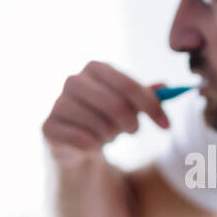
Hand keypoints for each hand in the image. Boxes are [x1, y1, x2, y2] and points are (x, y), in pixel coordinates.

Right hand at [42, 60, 169, 164]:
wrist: (75, 142)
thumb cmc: (106, 116)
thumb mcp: (130, 103)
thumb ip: (147, 95)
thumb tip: (164, 86)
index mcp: (95, 68)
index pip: (128, 86)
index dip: (151, 107)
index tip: (167, 126)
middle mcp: (73, 81)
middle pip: (115, 106)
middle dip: (132, 124)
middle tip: (134, 131)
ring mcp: (58, 103)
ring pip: (101, 126)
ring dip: (112, 136)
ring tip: (108, 135)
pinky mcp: (48, 127)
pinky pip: (84, 141)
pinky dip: (96, 148)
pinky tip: (93, 146)